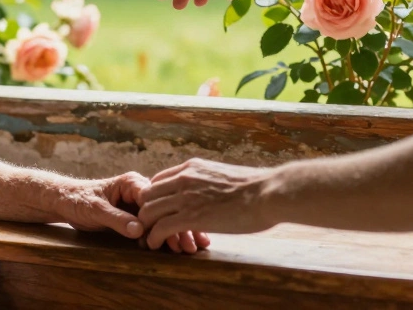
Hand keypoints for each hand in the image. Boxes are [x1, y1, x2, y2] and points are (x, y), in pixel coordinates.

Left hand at [55, 173, 209, 253]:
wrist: (66, 202)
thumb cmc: (78, 200)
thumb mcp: (96, 210)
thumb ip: (117, 219)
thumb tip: (139, 231)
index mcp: (131, 183)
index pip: (155, 200)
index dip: (167, 217)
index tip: (179, 232)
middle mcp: (138, 191)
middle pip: (163, 209)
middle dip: (179, 226)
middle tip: (192, 245)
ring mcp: (139, 205)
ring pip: (163, 218)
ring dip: (177, 232)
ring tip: (193, 247)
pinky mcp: (136, 216)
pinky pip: (155, 225)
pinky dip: (167, 235)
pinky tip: (182, 245)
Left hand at [138, 159, 276, 249]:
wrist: (267, 193)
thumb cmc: (256, 188)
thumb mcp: (224, 175)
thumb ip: (209, 181)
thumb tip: (212, 191)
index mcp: (192, 168)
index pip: (158, 180)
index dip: (154, 196)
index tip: (157, 210)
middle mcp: (184, 179)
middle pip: (147, 194)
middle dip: (145, 210)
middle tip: (148, 226)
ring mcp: (185, 197)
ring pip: (148, 210)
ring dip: (145, 226)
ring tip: (148, 238)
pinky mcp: (191, 216)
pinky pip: (160, 228)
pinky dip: (153, 237)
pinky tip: (155, 244)